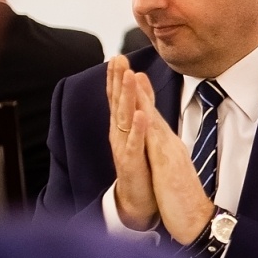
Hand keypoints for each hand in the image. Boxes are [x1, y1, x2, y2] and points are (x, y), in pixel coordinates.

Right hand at [106, 56, 157, 230]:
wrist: (138, 201)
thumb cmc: (140, 166)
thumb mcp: (137, 136)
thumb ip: (136, 113)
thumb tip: (136, 90)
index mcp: (122, 128)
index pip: (117, 98)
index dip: (116, 78)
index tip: (117, 57)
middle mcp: (118, 135)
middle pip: (116, 103)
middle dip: (117, 80)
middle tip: (117, 58)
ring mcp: (123, 148)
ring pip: (123, 118)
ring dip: (126, 96)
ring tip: (129, 76)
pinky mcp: (131, 162)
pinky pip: (134, 143)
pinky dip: (137, 128)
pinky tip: (140, 114)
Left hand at [133, 81, 216, 244]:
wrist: (198, 221)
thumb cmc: (185, 203)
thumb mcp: (173, 176)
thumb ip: (167, 161)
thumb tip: (164, 154)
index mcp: (169, 149)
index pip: (153, 119)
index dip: (142, 97)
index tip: (133, 77)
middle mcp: (170, 145)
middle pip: (151, 111)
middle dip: (138, 87)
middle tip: (126, 63)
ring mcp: (169, 152)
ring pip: (152, 119)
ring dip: (141, 95)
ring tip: (131, 73)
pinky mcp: (167, 164)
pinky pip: (154, 140)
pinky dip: (147, 122)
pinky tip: (140, 107)